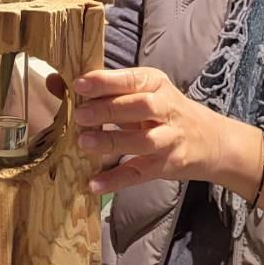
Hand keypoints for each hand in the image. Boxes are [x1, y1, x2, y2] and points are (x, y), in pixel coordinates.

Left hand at [73, 67, 251, 194]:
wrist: (210, 140)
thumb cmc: (164, 111)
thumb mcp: (141, 92)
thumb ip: (101, 90)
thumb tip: (53, 83)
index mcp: (156, 84)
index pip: (132, 80)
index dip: (106, 81)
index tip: (80, 83)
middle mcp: (166, 110)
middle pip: (140, 107)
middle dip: (109, 110)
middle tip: (80, 115)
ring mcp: (168, 140)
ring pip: (142, 141)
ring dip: (113, 141)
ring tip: (84, 142)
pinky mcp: (166, 166)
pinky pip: (140, 174)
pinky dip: (117, 180)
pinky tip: (94, 184)